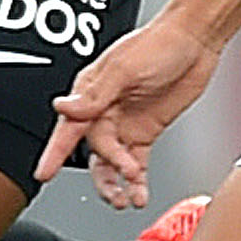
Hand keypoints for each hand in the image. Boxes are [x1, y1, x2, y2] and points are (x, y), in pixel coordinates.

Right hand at [37, 16, 221, 209]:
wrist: (196, 41)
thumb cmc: (159, 44)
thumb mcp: (124, 68)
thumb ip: (95, 94)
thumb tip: (64, 107)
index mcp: (91, 91)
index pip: (69, 127)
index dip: (55, 152)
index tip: (44, 172)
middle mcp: (104, 110)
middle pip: (96, 152)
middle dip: (106, 172)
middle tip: (119, 185)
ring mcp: (125, 123)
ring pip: (112, 163)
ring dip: (117, 183)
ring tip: (127, 199)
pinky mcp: (145, 132)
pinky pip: (136, 163)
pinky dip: (136, 181)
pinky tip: (139, 193)